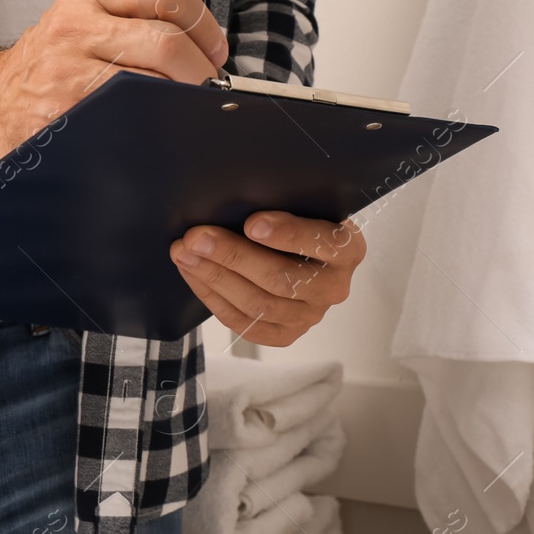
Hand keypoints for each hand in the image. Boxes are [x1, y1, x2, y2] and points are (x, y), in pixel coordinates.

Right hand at [0, 0, 227, 170]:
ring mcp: (69, 71)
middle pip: (167, 40)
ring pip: (153, 82)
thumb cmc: (48, 67)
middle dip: (201, 71)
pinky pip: (131, 117)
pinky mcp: (67, 112)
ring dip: (182, 101)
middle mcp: (77, 26)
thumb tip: (207, 50)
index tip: (215, 50)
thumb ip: (137, 22)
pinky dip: (156, 125)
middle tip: (206, 88)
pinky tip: (157, 128)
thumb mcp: (83, 22)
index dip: (203, 22)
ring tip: (182, 109)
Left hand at [170, 212, 366, 346]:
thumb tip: (235, 198)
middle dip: (233, 256)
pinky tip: (193, 274)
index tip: (251, 223)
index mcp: (348, 249)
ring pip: (259, 304)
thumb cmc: (301, 220)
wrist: (305, 255)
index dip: (287, 234)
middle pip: (282, 278)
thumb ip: (284, 204)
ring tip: (185, 254)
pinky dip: (214, 298)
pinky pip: (246, 323)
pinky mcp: (287, 335)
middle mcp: (334, 287)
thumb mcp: (305, 205)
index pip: (323, 242)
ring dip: (215, 278)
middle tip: (197, 238)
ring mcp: (311, 316)